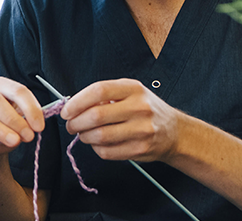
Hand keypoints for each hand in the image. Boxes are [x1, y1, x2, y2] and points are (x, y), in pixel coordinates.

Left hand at [61, 78, 184, 161]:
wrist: (174, 132)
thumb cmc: (146, 110)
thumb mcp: (130, 93)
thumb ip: (105, 96)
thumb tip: (73, 106)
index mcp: (134, 89)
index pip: (99, 90)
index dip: (77, 102)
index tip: (66, 110)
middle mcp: (140, 107)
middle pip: (96, 116)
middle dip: (76, 122)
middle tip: (70, 125)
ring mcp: (142, 130)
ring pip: (99, 136)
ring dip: (84, 137)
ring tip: (84, 134)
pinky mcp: (140, 149)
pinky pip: (107, 152)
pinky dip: (96, 149)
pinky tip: (98, 144)